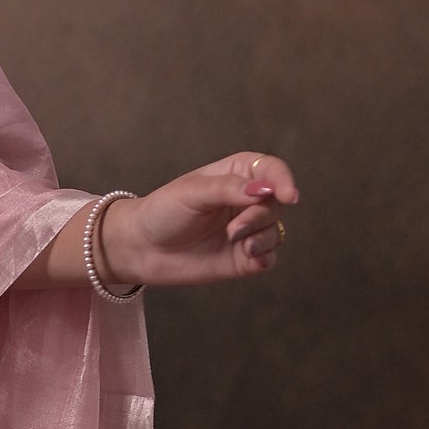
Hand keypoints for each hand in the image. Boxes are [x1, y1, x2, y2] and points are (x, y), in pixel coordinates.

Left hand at [101, 153, 299, 289]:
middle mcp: (246, 201)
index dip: (283, 180)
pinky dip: (265, 257)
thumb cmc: (162, 212)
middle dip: (261, 216)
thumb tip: (266, 190)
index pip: (271, 170)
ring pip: (275, 230)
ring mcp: (246, 230)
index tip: (287, 195)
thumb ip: (229, 189)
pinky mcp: (243, 257)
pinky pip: (269, 257)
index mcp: (236, 175)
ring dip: (262, 237)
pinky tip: (251, 257)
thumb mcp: (193, 192)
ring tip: (237, 242)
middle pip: (276, 203)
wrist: (140, 248)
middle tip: (235, 229)